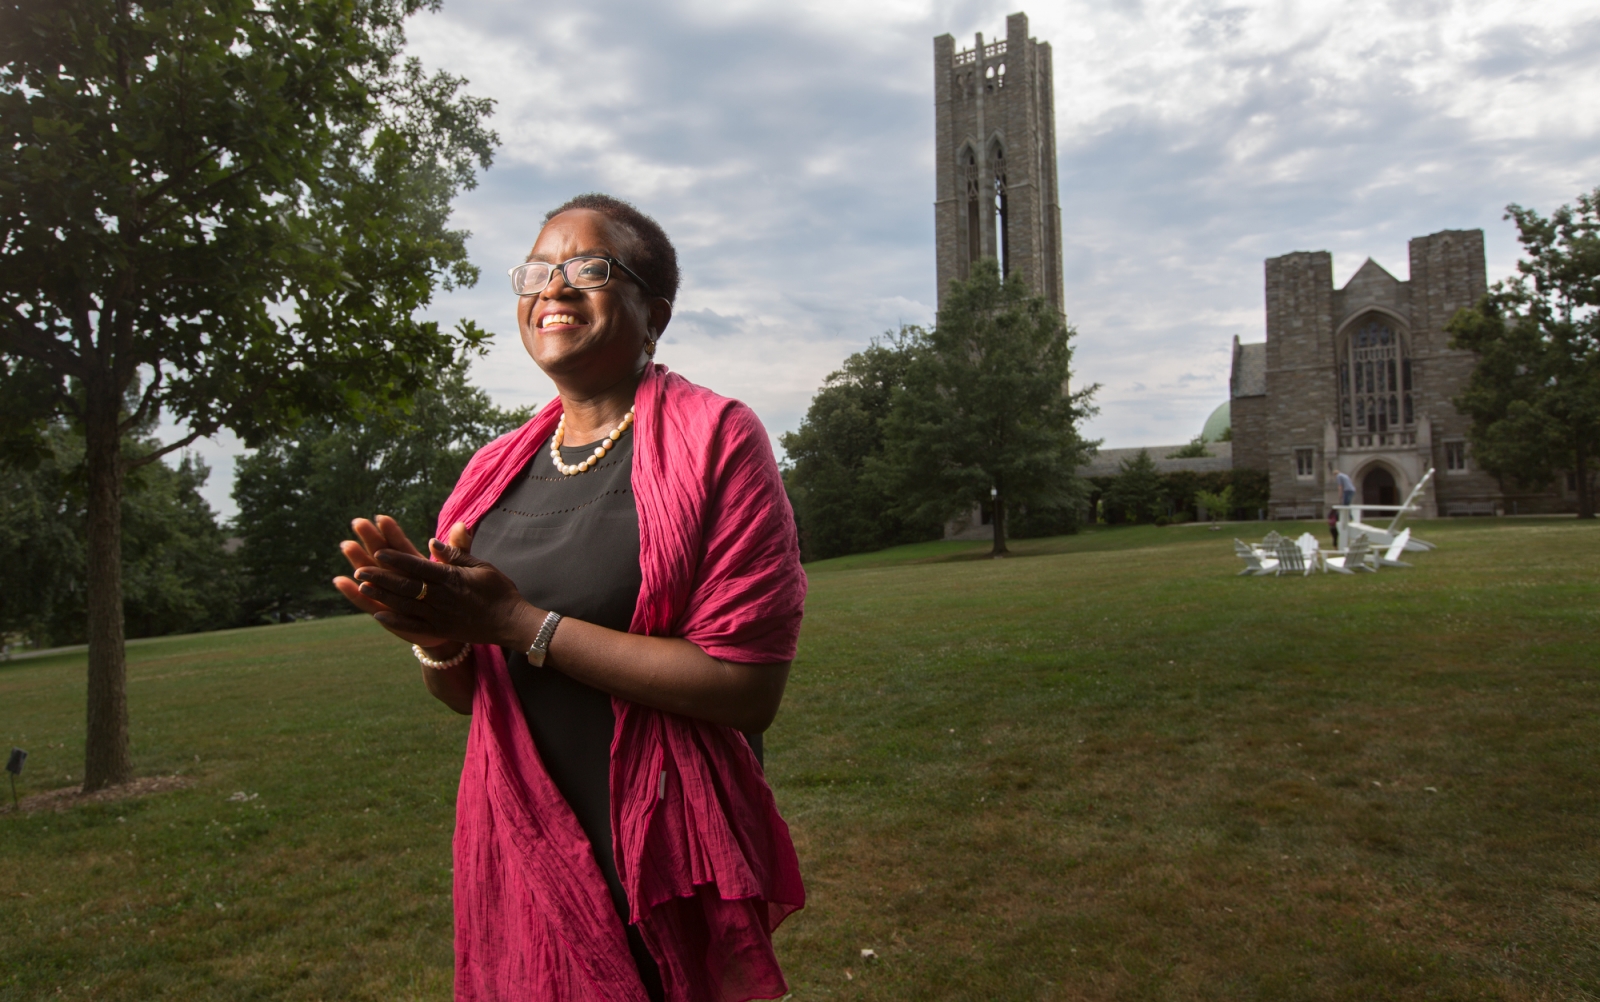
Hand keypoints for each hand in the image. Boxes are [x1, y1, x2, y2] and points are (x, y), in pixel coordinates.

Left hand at [347, 520, 542, 651]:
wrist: (512, 622)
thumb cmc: (499, 590)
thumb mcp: (481, 566)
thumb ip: (457, 555)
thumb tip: (433, 542)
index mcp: (451, 578)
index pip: (418, 566)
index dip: (396, 559)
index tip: (378, 552)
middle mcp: (442, 597)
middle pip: (405, 585)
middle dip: (381, 577)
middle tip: (360, 571)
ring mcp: (440, 616)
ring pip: (404, 605)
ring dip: (382, 596)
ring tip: (362, 588)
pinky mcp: (441, 630)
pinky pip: (413, 626)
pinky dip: (394, 621)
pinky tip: (378, 615)